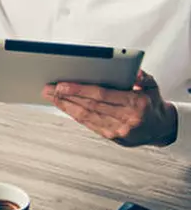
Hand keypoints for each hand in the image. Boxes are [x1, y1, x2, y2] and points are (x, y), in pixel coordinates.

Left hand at [42, 71, 177, 146]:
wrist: (161, 128)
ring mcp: (119, 130)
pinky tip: (64, 107)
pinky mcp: (113, 137)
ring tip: (51, 96)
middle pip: (90, 105)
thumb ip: (141, 77)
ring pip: (87, 116)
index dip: (79, 90)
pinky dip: (75, 115)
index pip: (101, 94)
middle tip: (49, 88)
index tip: (61, 85)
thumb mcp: (151, 85)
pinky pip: (90, 125)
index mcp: (136, 103)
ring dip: (66, 106)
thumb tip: (132, 72)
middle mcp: (127, 118)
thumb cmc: (151, 103)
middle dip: (67, 96)